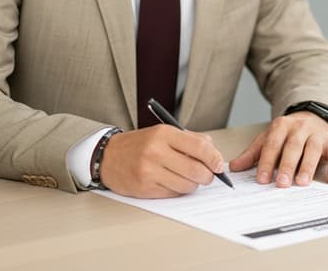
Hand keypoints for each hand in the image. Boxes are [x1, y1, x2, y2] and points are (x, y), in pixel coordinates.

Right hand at [99, 125, 224, 197]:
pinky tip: (171, 182)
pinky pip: (173, 194)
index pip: (199, 147)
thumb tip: (214, 154)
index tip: (219, 165)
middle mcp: (156, 151)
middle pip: (196, 170)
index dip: (214, 158)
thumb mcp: (163, 133)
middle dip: (207, 176)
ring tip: (186, 177)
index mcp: (163, 134)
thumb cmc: (139, 144)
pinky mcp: (144, 188)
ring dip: (193, 184)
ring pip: (187, 185)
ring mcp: (149, 171)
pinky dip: (178, 190)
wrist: (108, 156)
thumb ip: (190, 140)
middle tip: (207, 175)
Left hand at [229, 112, 327, 186]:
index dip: (266, 162)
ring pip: (313, 150)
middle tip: (281, 183)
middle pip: (293, 147)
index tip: (261, 179)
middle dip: (286, 165)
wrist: (312, 116)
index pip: (272, 144)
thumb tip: (234, 167)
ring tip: (302, 182)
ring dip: (307, 167)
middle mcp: (300, 128)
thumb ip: (253, 153)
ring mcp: (317, 135)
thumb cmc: (288, 133)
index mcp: (281, 126)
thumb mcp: (268, 138)